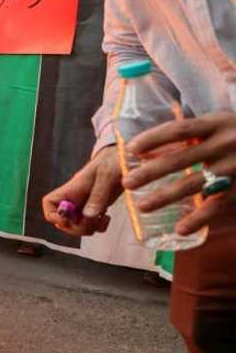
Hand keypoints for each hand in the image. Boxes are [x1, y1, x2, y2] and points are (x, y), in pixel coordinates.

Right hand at [42, 145, 120, 235]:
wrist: (124, 159)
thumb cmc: (112, 161)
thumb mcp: (107, 176)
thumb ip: (97, 196)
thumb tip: (88, 216)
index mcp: (71, 189)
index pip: (49, 204)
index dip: (54, 215)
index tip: (69, 219)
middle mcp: (74, 199)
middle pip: (63, 221)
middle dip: (77, 227)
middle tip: (92, 221)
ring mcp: (84, 205)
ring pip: (76, 226)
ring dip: (89, 228)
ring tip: (102, 218)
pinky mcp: (95, 209)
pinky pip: (90, 225)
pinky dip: (98, 227)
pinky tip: (106, 218)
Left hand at [123, 111, 235, 234]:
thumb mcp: (220, 124)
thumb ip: (191, 133)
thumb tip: (146, 148)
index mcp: (216, 123)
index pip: (178, 130)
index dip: (153, 138)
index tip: (130, 149)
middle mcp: (225, 144)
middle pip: (181, 159)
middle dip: (150, 172)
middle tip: (127, 182)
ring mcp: (234, 168)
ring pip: (194, 184)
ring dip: (165, 196)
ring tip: (141, 206)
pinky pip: (217, 205)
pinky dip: (198, 219)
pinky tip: (180, 229)